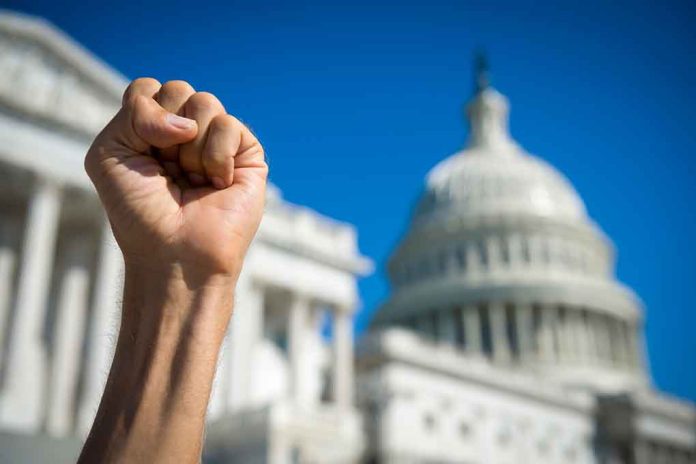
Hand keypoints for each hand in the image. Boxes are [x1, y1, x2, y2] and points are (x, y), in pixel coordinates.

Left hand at [85, 78, 266, 280]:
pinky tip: (217, 184)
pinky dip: (215, 157)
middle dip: (165, 132)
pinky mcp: (248, 156)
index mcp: (154, 130)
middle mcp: (188, 133)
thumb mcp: (110, 153)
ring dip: (190, 150)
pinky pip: (230, 126)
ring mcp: (219, 143)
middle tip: (168, 171)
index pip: (149, 89)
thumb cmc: (140, 213)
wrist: (174, 254)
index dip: (143, 115)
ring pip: (205, 103)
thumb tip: (188, 122)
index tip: (141, 155)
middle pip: (178, 90)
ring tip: (193, 181)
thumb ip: (135, 112)